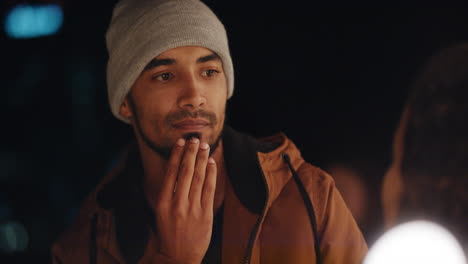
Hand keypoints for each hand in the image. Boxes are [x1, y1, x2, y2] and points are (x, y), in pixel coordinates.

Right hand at [154, 137, 216, 263]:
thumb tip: (175, 171)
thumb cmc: (168, 234)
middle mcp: (177, 203)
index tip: (180, 142)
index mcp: (162, 203)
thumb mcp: (161, 213)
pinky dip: (211, 174)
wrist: (178, 258)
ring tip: (204, 146)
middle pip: (185, 172)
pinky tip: (211, 163)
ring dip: (202, 159)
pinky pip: (209, 189)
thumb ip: (169, 193)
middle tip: (195, 138)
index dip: (176, 155)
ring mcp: (192, 209)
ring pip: (198, 178)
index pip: (170, 173)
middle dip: (191, 153)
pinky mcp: (205, 214)